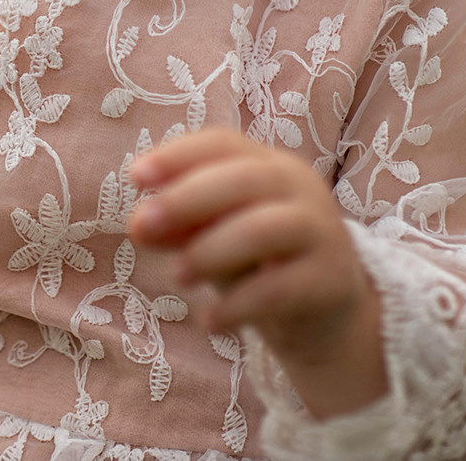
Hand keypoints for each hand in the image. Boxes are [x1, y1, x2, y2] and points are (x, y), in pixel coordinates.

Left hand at [129, 127, 385, 416]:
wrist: (327, 314)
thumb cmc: (260, 261)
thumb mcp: (214, 237)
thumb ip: (181, 226)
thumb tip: (137, 225)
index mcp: (268, 164)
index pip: (222, 143)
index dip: (177, 155)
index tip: (135, 176)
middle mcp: (299, 187)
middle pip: (242, 179)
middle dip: (184, 200)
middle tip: (139, 227)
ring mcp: (321, 231)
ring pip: (261, 230)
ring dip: (209, 251)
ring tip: (176, 276)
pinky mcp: (330, 280)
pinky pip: (279, 287)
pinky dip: (237, 306)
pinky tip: (208, 322)